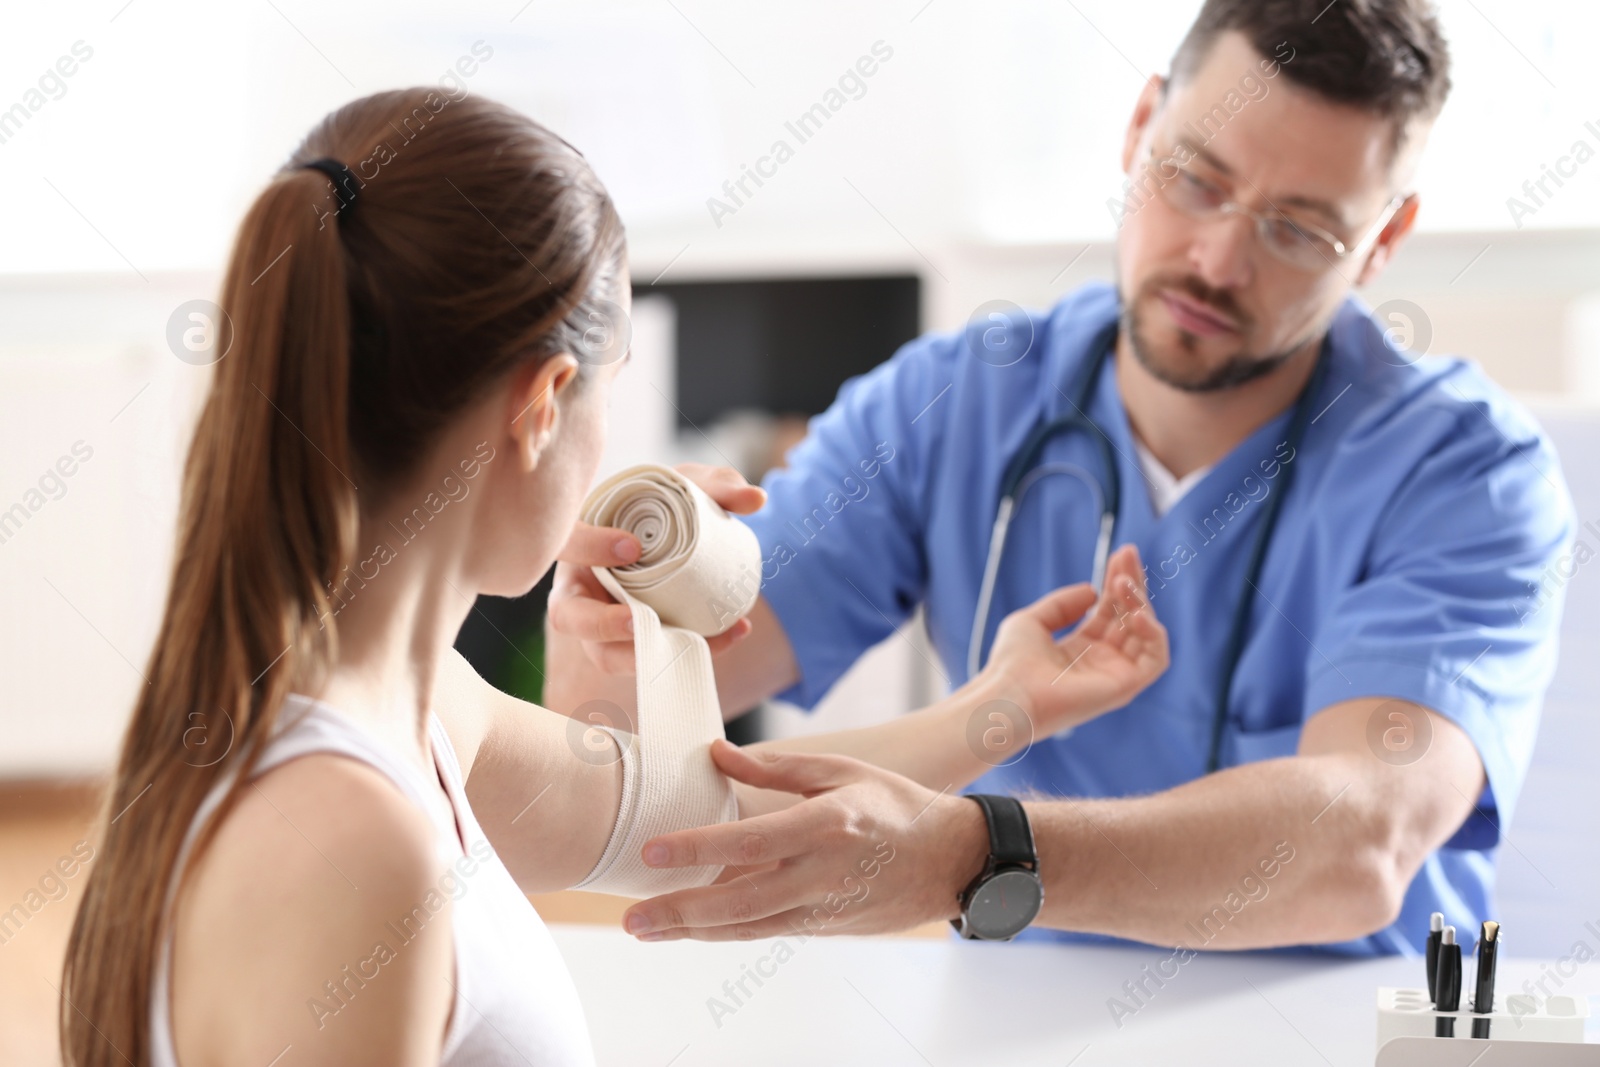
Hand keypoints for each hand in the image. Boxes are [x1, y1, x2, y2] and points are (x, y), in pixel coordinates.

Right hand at [547, 463, 766, 673]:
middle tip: (641, 620)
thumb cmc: (660, 508)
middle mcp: (578, 588)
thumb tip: (755, 498)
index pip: (565, 544)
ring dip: (643, 657)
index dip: (588, 548)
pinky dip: (688, 652)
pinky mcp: (628, 646)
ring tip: (693, 642)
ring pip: (602, 654)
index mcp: (579, 542)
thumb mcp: (683, 486)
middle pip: (566, 617)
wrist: (671, 540)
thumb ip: (716, 485)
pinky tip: (730, 635)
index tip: (633, 546)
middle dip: (600, 624)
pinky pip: (646, 661)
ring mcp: (598, 624)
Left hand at [619, 740, 987, 941]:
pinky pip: (765, 932)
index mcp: (826, 824)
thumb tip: (718, 755)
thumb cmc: (896, 805)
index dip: (699, 849)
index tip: (654, 851)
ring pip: (747, 928)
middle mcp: (821, 873)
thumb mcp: (841, 770)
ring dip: (693, 931)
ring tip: (646, 929)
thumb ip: (776, 769)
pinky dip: (725, 933)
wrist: (952, 861)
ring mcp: (822, 907)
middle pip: (739, 902)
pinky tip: (690, 929)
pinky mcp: (824, 927)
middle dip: (681, 911)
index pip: (750, 842)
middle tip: (633, 916)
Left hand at [980, 543, 1167, 737]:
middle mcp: (1101, 662)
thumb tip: (1092, 590)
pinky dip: (1154, 633)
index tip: (1121, 553)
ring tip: (1123, 582)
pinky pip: (1156, 659)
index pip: (1110, 610)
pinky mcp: (1124, 688)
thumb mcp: (1033, 620)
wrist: (1009, 694)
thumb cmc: (1011, 663)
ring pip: (1144, 632)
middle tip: (1128, 554)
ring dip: (1140, 602)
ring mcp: (1114, 675)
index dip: (1117, 581)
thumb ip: (1063, 603)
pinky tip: (1136, 613)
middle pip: (1129, 616)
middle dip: (1132, 583)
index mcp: (1080, 649)